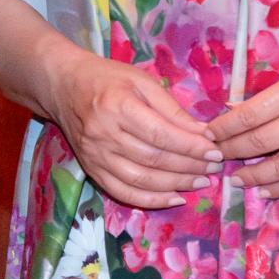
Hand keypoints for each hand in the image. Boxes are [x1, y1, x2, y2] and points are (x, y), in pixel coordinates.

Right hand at [43, 47, 220, 210]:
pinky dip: (151, 200)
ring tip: (201, 183)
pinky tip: (175, 198)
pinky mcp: (91, 170)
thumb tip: (203, 134)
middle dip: (189, 167)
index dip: (191, 147)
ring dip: (176, 185)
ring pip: (141, 180)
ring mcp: (96, 156)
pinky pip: (123, 192)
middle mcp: (104, 134)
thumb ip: (172, 108)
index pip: (161, 134)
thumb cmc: (107, 78)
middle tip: (214, 169)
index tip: (215, 151)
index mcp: (118, 106)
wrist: (63, 86)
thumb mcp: (142, 81)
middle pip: (154, 159)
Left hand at [206, 38, 278, 198]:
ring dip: (252, 176)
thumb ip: (278, 91)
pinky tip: (264, 190)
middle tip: (213, 157)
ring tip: (235, 179)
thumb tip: (241, 108)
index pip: (250, 114)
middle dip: (231, 152)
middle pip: (259, 142)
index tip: (209, 133)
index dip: (224, 127)